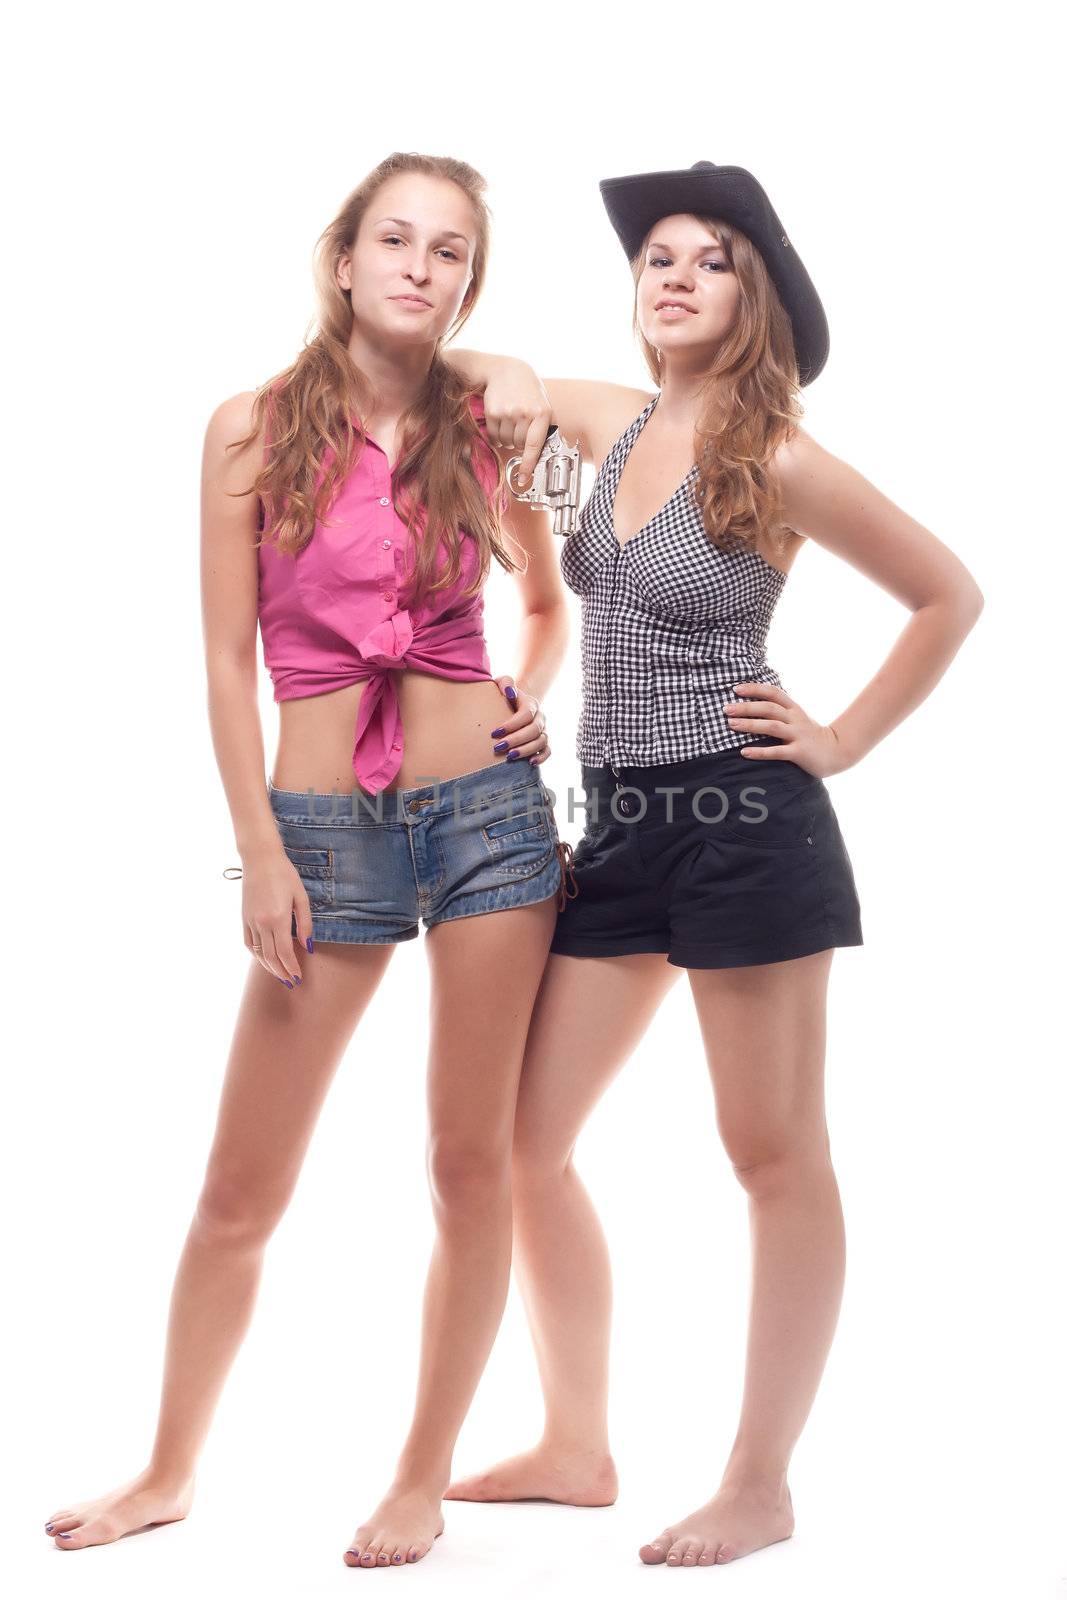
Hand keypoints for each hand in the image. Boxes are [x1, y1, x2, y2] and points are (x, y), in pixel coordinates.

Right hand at [238, 842, 311, 986]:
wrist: (260, 859)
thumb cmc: (284, 874)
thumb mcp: (301, 897)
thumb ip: (305, 924)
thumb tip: (308, 946)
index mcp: (278, 918)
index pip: (285, 952)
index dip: (292, 967)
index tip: (299, 977)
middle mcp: (261, 923)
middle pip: (271, 957)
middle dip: (282, 972)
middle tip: (291, 982)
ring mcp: (250, 921)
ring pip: (258, 953)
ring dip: (269, 967)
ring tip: (280, 975)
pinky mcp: (244, 918)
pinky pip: (249, 943)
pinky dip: (257, 955)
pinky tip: (264, 959)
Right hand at [481, 363, 552, 490]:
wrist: (506, 370)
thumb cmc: (527, 390)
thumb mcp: (542, 404)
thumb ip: (543, 427)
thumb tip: (540, 453)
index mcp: (542, 413)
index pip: (534, 445)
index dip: (528, 464)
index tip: (523, 478)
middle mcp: (525, 413)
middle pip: (518, 445)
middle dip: (518, 442)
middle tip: (519, 427)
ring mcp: (508, 412)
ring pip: (505, 442)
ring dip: (506, 438)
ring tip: (510, 421)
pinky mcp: (493, 412)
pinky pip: (493, 436)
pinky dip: (496, 434)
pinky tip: (500, 420)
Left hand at [490, 675, 550, 765]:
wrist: (508, 706)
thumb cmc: (502, 695)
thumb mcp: (501, 684)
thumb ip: (505, 683)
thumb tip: (509, 692)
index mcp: (531, 703)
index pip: (526, 714)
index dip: (512, 725)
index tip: (494, 733)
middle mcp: (540, 717)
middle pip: (534, 730)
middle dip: (516, 739)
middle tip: (498, 747)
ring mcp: (543, 730)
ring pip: (541, 741)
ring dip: (526, 750)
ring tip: (509, 756)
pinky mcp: (543, 742)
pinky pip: (548, 751)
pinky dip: (541, 758)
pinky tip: (529, 763)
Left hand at [723, 683, 852, 776]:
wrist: (838, 752)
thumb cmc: (810, 735)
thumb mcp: (797, 718)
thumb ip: (780, 711)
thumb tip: (753, 704)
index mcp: (794, 709)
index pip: (773, 693)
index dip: (755, 689)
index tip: (736, 689)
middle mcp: (795, 719)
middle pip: (769, 708)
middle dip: (746, 707)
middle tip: (726, 709)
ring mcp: (798, 735)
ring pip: (772, 727)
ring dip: (750, 725)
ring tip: (731, 725)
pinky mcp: (800, 753)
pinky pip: (777, 752)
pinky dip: (760, 752)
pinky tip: (744, 752)